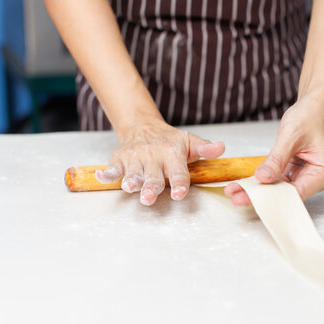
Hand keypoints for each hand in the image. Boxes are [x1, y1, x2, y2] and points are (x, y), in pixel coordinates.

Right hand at [96, 119, 224, 205]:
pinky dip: (107, 172)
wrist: (144, 127)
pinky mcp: (120, 159)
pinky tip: (103, 176)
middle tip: (149, 197)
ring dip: (131, 180)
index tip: (180, 194)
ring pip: (133, 172)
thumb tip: (221, 148)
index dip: (179, 183)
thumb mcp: (190, 142)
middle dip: (150, 187)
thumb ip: (204, 149)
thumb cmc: (170, 141)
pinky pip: (113, 167)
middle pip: (153, 176)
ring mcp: (135, 158)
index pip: (178, 172)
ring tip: (129, 187)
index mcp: (172, 154)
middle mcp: (153, 156)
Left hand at [225, 97, 323, 204]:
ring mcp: (304, 176)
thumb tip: (263, 177)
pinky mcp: (294, 172)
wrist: (313, 106)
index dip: (272, 198)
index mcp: (322, 172)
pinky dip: (261, 182)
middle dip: (261, 197)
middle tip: (238, 198)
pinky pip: (276, 181)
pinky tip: (245, 184)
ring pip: (279, 190)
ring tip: (236, 192)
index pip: (296, 193)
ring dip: (258, 191)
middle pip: (286, 195)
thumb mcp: (290, 136)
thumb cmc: (310, 116)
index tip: (252, 199)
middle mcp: (315, 179)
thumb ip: (277, 159)